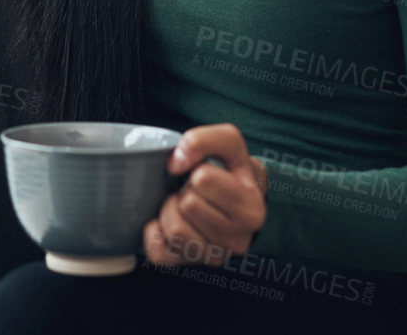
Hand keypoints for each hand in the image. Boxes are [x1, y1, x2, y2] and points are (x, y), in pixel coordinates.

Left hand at [143, 123, 268, 268]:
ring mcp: (214, 257)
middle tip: (195, 191)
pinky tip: (168, 222)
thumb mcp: (230, 145)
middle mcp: (238, 240)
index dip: (198, 170)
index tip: (206, 175)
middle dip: (185, 190)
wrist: (238, 202)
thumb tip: (175, 162)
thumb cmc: (231, 172)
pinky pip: (158, 253)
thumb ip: (204, 140)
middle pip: (188, 204)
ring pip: (174, 230)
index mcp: (251, 210)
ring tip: (183, 205)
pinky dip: (155, 233)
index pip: (203, 179)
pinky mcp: (189, 265)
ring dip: (171, 210)